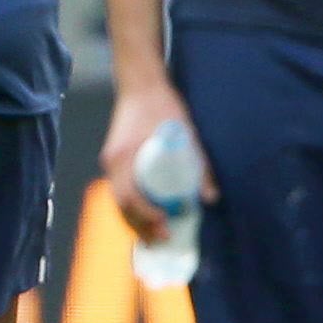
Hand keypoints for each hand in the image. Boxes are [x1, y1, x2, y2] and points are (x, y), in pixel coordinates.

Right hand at [100, 83, 217, 242]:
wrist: (140, 82)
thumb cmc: (162, 104)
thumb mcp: (184, 132)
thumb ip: (198, 164)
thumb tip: (211, 197)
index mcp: (123, 157)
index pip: (129, 196)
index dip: (145, 214)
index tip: (165, 222)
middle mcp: (112, 163)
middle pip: (121, 206)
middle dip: (140, 227)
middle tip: (162, 240)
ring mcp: (111, 162)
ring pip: (119, 201)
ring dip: (136, 220)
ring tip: (155, 236)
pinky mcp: (116, 160)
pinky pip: (121, 191)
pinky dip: (133, 207)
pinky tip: (149, 215)